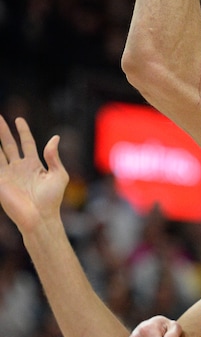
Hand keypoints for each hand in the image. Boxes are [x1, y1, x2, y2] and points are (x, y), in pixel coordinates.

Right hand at [0, 116, 66, 234]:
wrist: (40, 216)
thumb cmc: (52, 199)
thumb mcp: (58, 175)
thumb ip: (54, 156)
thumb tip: (55, 138)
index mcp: (34, 165)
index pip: (27, 143)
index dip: (23, 131)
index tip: (18, 120)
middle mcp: (19, 167)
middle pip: (10, 145)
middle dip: (3, 131)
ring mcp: (9, 174)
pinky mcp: (0, 181)